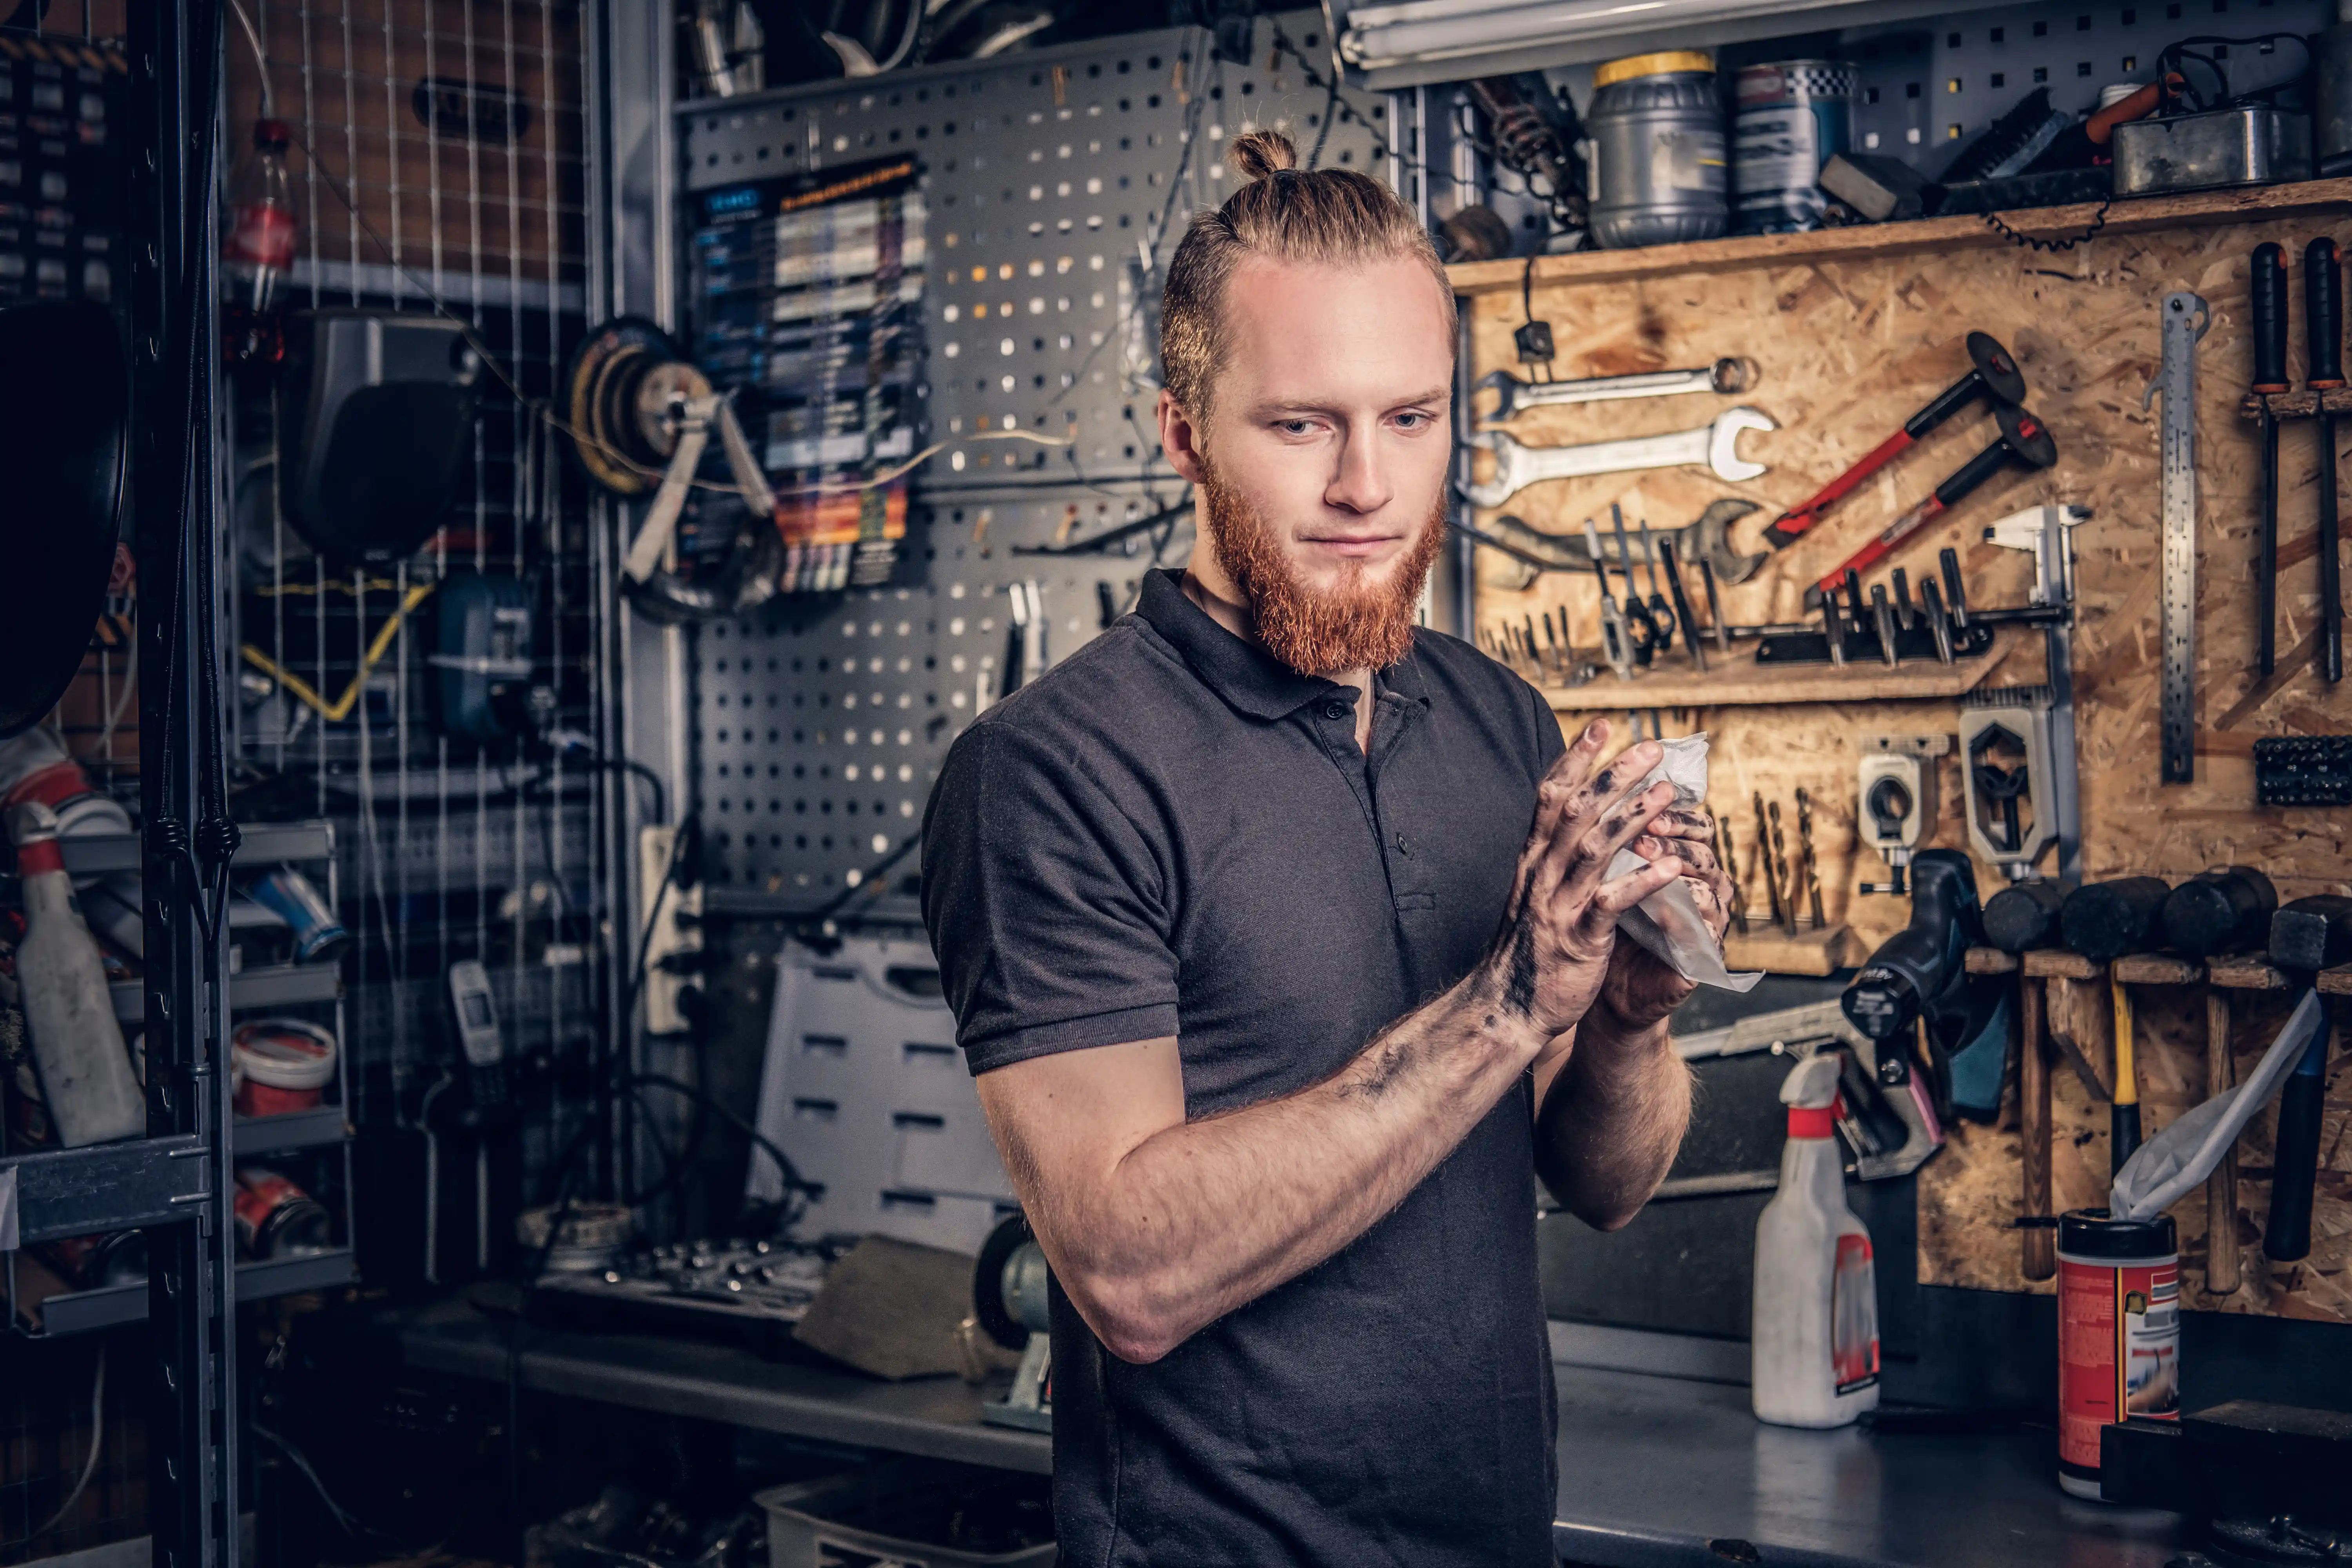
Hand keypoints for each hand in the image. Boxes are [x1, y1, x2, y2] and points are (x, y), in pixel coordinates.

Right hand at [1475, 721, 1685, 1045]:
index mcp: (1533, 859)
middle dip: (1614, 776)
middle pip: (1575, 811)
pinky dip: (1640, 883)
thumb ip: (1552, 854)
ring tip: (1665, 793)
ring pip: (1593, 849)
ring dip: (1632, 817)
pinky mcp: (1578, 939)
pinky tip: (1668, 868)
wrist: (1508, 1006)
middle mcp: (1543, 874)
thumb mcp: (1535, 891)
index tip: (1602, 726)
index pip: (1550, 796)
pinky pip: (1610, 905)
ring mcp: (1559, 905)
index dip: (1576, 759)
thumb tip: (1572, 814)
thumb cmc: (1529, 948)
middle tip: (1650, 748)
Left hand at [1597, 803, 1736, 1032]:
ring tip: (1650, 861)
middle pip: (1703, 848)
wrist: (1608, 990)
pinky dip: (1688, 917)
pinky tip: (1668, 907)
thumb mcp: (1601, 877)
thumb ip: (1606, 839)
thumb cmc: (1606, 925)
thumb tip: (1586, 788)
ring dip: (1680, 870)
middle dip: (1673, 838)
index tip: (1641, 800)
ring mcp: (1707, 921)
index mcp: (1681, 861)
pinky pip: (1705, 932)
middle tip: (1644, 832)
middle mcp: (1701, 886)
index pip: (1692, 824)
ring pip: (1709, 885)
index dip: (1671, 812)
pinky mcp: (1703, 957)